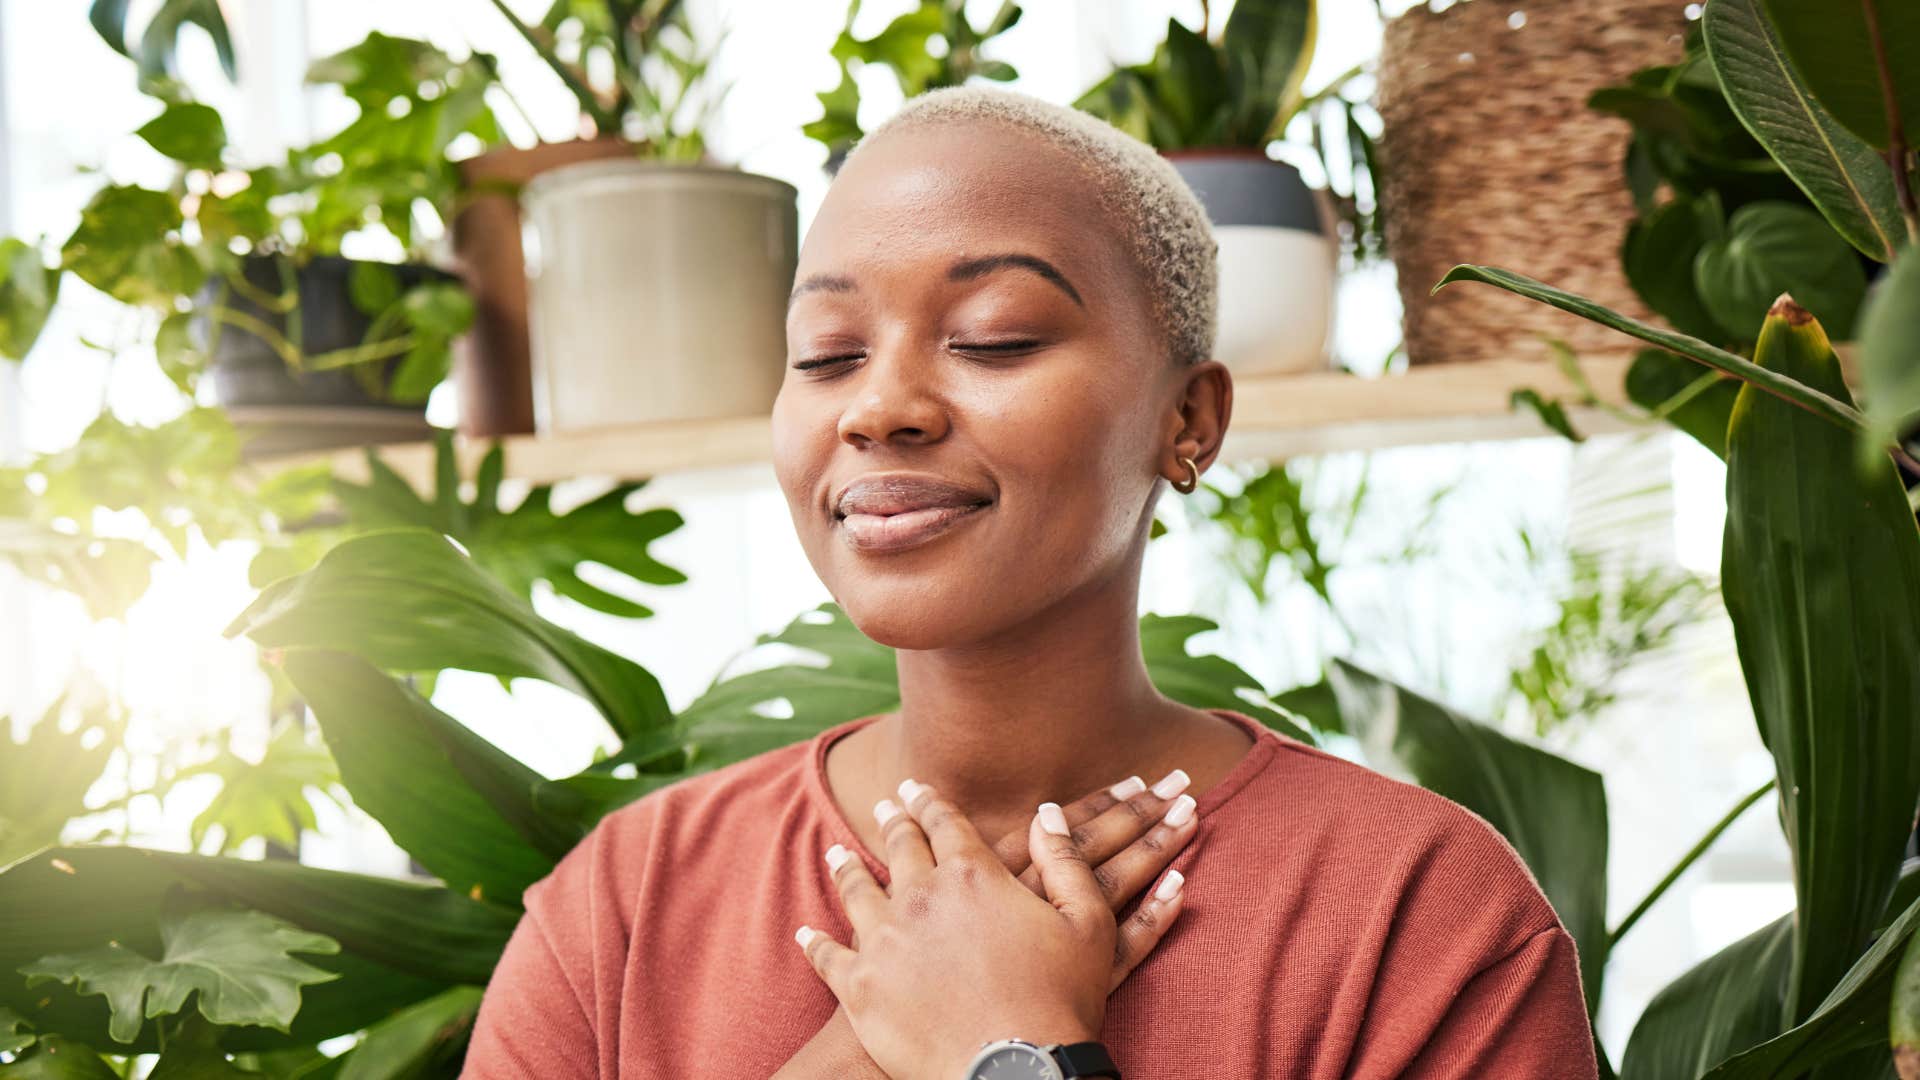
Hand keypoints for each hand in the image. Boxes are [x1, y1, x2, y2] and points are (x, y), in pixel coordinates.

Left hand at [795, 780, 1191, 1079]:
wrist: (1015, 1072)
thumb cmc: (1060, 1002)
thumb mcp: (1087, 924)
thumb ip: (1066, 862)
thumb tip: (1048, 813)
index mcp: (972, 874)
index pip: (944, 824)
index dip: (930, 803)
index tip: (917, 789)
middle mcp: (920, 897)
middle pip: (899, 847)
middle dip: (893, 823)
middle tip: (886, 807)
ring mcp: (883, 941)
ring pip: (856, 891)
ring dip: (847, 869)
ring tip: (838, 855)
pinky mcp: (859, 987)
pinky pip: (828, 957)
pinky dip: (816, 943)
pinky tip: (808, 934)